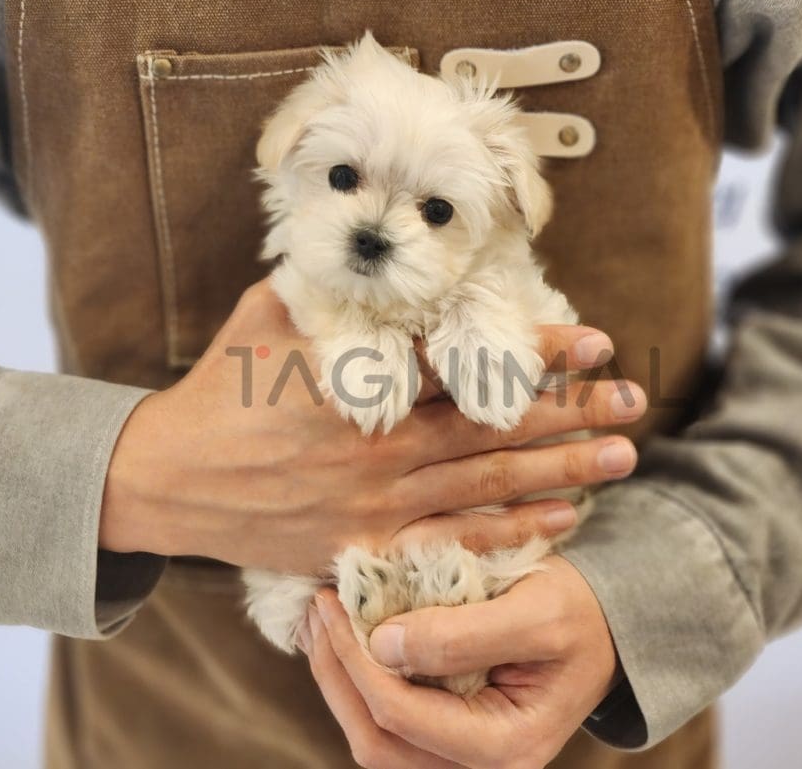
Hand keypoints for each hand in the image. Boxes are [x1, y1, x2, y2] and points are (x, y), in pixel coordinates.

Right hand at [100, 280, 644, 574]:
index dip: (537, 348)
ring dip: (564, 469)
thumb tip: (379, 255)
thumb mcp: (267, 317)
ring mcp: (378, 502)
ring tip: (624, 456)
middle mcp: (381, 444)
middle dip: (573, 409)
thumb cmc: (219, 390)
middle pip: (496, 423)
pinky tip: (565, 521)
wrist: (167, 481)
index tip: (595, 339)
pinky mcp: (367, 546)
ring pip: (489, 483)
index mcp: (363, 380)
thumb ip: (333, 293)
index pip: (469, 359)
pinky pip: (453, 542)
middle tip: (634, 399)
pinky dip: (511, 532)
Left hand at [306, 557, 617, 768]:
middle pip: (376, 742)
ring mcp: (460, 757)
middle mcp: (478, 767)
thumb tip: (382, 645)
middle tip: (317, 608)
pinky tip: (343, 635)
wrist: (605, 627)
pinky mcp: (448, 733)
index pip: (402, 716)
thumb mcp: (536, 610)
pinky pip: (389, 720)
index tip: (333, 601)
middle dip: (335, 674)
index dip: (356, 661)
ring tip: (320, 619)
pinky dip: (359, 679)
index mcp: (505, 747)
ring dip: (338, 679)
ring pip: (374, 737)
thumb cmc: (578, 614)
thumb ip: (464, 633)